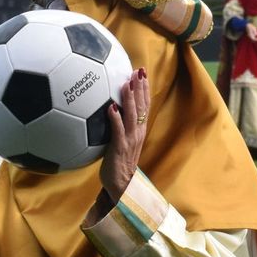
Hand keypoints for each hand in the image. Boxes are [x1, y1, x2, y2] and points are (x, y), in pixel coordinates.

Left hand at [99, 69, 149, 202]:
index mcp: (140, 130)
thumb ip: (121, 126)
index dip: (144, 88)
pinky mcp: (120, 147)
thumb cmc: (119, 163)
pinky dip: (115, 119)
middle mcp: (138, 132)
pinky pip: (118, 131)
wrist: (122, 185)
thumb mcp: (124, 141)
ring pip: (132, 115)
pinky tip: (111, 108)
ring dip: (130, 99)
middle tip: (138, 71)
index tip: (142, 72)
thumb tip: (112, 109)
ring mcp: (130, 139)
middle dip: (140, 88)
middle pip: (142, 106)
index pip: (145, 105)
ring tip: (127, 83)